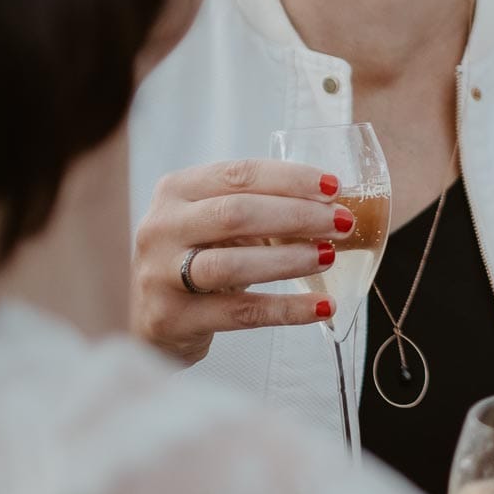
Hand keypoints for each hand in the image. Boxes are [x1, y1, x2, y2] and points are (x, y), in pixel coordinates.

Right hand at [131, 158, 354, 364]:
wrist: (151, 317)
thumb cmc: (198, 256)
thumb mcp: (216, 223)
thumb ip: (260, 207)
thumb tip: (331, 205)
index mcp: (176, 190)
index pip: (238, 175)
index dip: (290, 179)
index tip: (334, 187)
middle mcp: (161, 228)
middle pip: (235, 214)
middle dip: (296, 216)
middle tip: (342, 223)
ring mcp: (160, 275)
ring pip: (230, 264)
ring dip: (289, 259)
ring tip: (329, 256)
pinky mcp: (171, 319)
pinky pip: (239, 313)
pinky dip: (287, 309)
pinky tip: (324, 306)